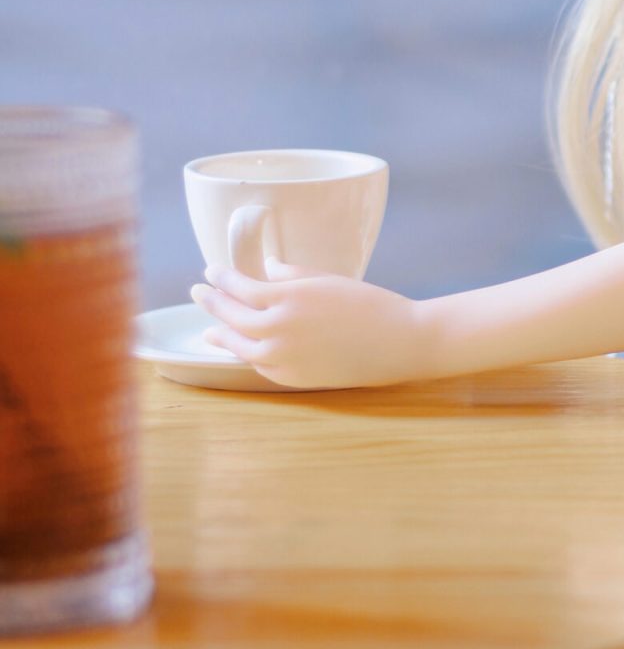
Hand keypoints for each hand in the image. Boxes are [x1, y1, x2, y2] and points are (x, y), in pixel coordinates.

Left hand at [190, 258, 431, 389]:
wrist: (399, 343)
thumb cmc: (370, 304)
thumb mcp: (327, 280)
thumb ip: (291, 275)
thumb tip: (266, 270)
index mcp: (288, 298)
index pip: (240, 286)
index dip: (222, 278)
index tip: (212, 271)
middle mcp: (279, 329)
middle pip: (233, 315)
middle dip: (213, 303)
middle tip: (199, 293)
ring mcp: (285, 357)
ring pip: (240, 346)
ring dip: (222, 334)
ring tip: (209, 330)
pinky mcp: (294, 378)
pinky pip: (261, 365)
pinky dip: (247, 355)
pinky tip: (243, 349)